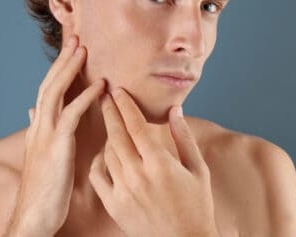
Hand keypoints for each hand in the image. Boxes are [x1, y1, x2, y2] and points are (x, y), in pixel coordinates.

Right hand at [4, 35, 105, 236]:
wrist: (33, 216)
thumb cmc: (43, 188)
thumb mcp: (40, 154)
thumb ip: (39, 129)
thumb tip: (32, 111)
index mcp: (38, 127)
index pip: (47, 89)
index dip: (58, 68)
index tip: (70, 48)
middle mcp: (38, 126)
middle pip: (49, 83)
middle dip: (63, 59)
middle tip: (76, 37)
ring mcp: (45, 135)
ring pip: (55, 93)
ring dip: (70, 69)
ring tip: (83, 49)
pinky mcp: (56, 147)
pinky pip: (70, 116)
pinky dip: (84, 98)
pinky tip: (99, 87)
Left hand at [89, 88, 218, 236]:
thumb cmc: (197, 206)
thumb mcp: (198, 170)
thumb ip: (184, 137)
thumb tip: (175, 109)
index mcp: (160, 164)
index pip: (136, 125)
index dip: (125, 105)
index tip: (117, 89)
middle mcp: (138, 175)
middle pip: (116, 135)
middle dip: (109, 112)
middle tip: (103, 95)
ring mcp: (123, 191)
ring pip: (107, 153)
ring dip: (108, 136)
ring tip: (111, 124)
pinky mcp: (114, 205)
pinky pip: (97, 176)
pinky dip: (99, 161)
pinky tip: (105, 153)